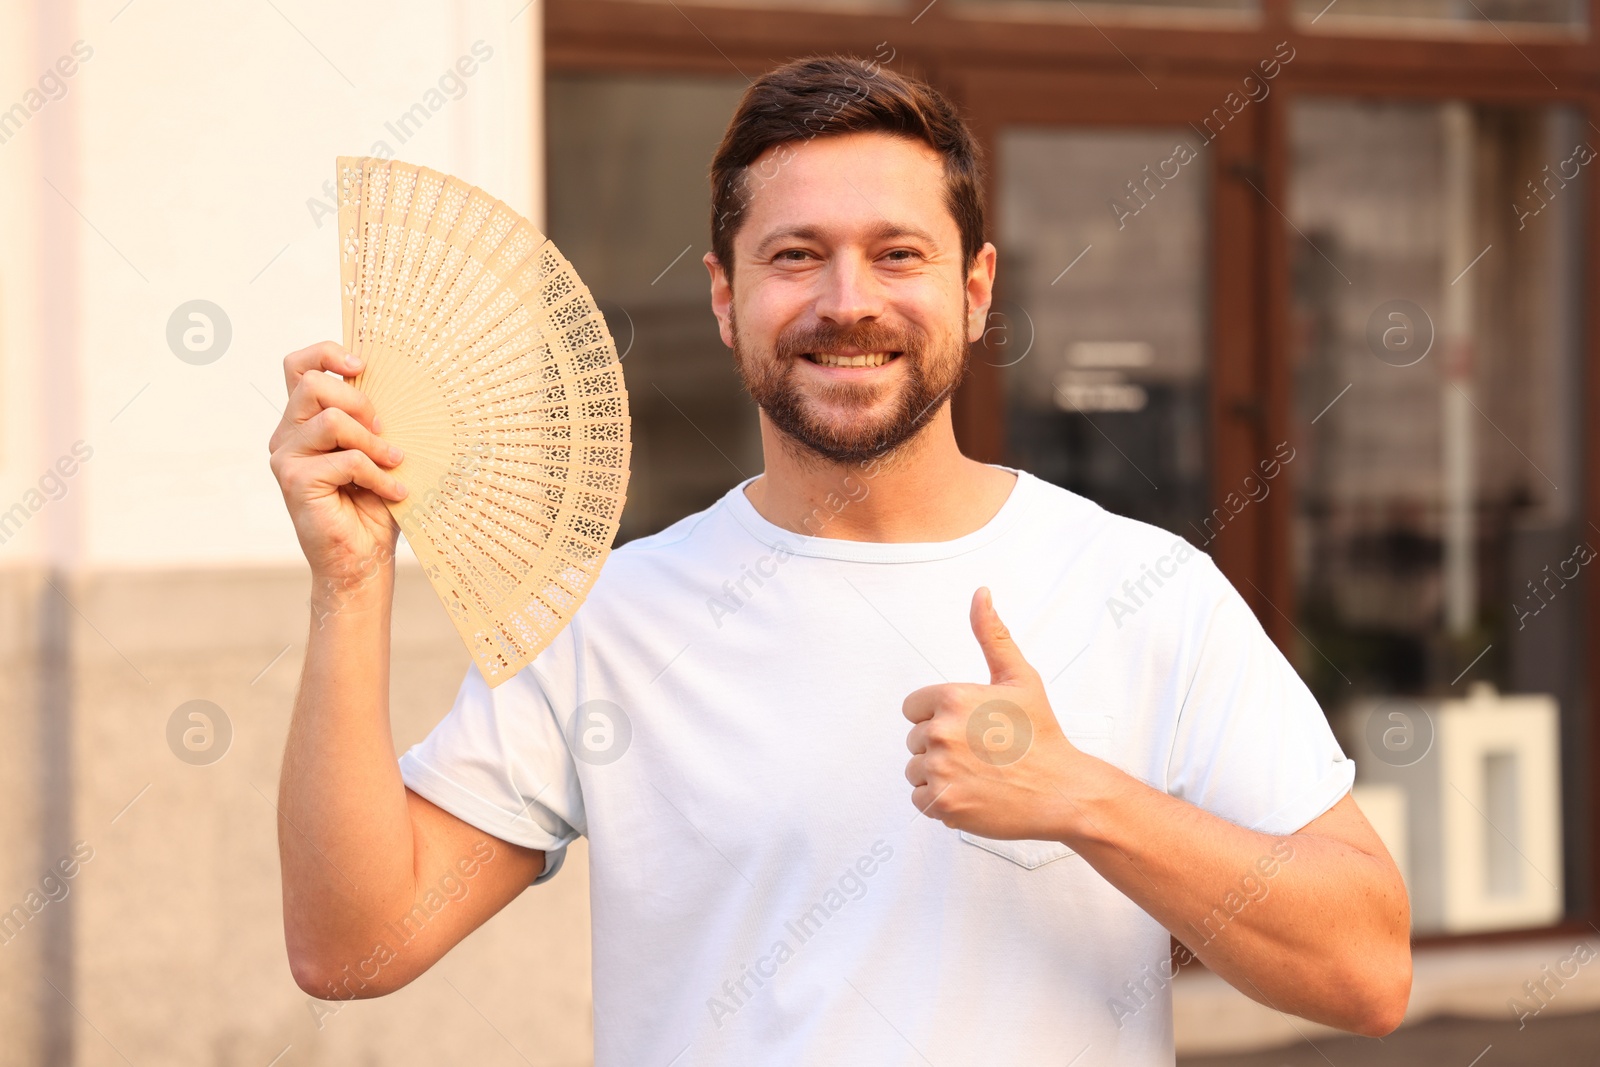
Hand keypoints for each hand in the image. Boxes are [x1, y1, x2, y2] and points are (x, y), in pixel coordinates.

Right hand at [268, 342, 406, 597]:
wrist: (363, 558)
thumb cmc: (373, 504)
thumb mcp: (378, 450)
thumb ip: (372, 418)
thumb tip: (399, 382)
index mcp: (305, 420)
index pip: (299, 366)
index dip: (328, 354)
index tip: (362, 366)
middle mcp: (288, 434)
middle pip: (313, 383)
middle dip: (360, 400)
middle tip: (384, 431)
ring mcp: (286, 456)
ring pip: (332, 419)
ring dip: (373, 442)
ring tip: (394, 463)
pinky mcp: (294, 481)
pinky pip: (346, 460)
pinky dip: (378, 474)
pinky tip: (393, 491)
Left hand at [902, 587, 1080, 839]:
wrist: (1063, 791)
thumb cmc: (1042, 735)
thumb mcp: (1019, 678)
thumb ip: (992, 635)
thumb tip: (981, 594)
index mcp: (952, 698)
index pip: (913, 708)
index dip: (939, 717)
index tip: (970, 728)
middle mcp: (941, 732)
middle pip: (915, 740)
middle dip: (941, 746)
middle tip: (981, 753)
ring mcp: (941, 770)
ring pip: (916, 770)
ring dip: (940, 775)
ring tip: (977, 774)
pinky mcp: (943, 803)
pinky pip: (920, 800)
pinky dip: (941, 801)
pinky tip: (972, 793)